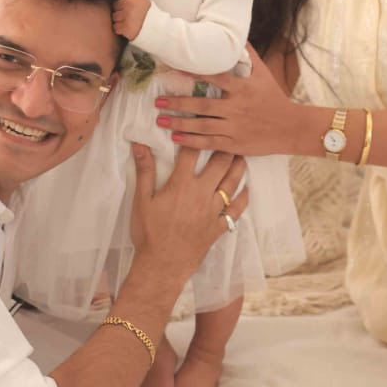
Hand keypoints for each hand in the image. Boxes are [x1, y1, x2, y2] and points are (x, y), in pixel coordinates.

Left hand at [112, 0, 150, 38]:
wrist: (157, 30)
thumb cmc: (149, 15)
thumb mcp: (143, 0)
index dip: (122, 2)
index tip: (128, 7)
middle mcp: (130, 4)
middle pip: (115, 6)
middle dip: (120, 11)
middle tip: (129, 16)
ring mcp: (127, 16)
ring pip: (114, 17)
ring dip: (119, 20)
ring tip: (129, 22)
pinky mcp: (125, 27)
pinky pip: (116, 27)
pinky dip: (120, 29)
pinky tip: (127, 29)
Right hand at [127, 142, 247, 283]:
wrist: (162, 265)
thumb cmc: (149, 233)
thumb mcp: (141, 200)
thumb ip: (144, 170)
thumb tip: (139, 145)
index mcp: (181, 184)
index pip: (191, 152)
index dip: (195, 134)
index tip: (199, 121)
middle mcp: (201, 193)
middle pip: (219, 163)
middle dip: (226, 146)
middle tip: (231, 134)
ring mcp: (213, 210)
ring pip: (232, 183)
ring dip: (238, 167)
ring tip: (241, 155)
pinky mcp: (219, 226)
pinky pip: (236, 210)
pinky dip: (243, 198)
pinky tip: (247, 189)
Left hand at [155, 44, 297, 155]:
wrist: (291, 127)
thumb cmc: (274, 96)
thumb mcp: (263, 74)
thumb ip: (248, 55)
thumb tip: (236, 34)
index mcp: (242, 88)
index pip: (216, 78)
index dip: (194, 72)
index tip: (174, 69)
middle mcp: (236, 108)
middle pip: (203, 105)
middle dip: (178, 103)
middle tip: (157, 101)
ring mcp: (234, 127)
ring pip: (202, 126)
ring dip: (179, 123)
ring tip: (160, 120)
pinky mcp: (234, 144)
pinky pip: (209, 142)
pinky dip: (191, 141)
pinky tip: (175, 137)